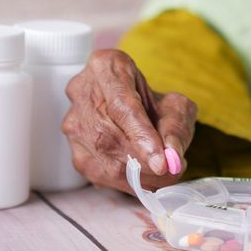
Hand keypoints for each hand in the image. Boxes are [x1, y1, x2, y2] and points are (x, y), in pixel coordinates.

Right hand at [62, 49, 197, 193]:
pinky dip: (127, 183)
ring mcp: (73, 123)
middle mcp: (81, 92)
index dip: (142, 137)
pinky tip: (144, 177)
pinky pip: (100, 174)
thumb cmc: (152, 100)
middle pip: (111, 137)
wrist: (129, 103)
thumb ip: (176, 128)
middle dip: (145, 163)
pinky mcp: (75, 150)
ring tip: (163, 174)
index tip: (162, 162)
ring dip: (139, 177)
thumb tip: (172, 159)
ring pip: (103, 161)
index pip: (122, 107)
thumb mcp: (174, 104)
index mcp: (106, 68)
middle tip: (173, 171)